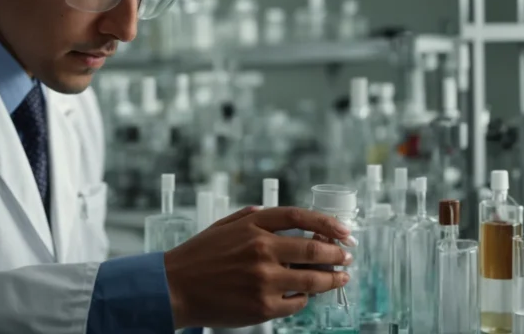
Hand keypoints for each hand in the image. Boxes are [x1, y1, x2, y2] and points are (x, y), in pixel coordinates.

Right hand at [163, 206, 351, 328]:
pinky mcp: (263, 307)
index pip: (299, 218)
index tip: (344, 231)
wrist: (175, 287)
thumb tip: (284, 218)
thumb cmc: (198, 256)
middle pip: (314, 250)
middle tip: (347, 257)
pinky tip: (305, 295)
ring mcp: (264, 280)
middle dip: (338, 254)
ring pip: (313, 280)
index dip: (327, 223)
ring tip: (340, 278)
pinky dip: (304, 298)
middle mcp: (261, 250)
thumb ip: (253, 217)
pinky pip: (297, 303)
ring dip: (332, 279)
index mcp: (252, 226)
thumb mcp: (224, 226)